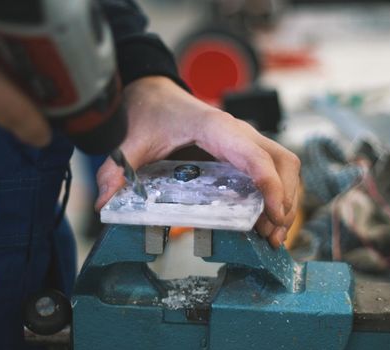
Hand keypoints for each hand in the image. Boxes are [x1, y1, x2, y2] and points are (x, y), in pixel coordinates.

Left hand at [95, 76, 299, 247]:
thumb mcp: (130, 142)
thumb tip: (104, 203)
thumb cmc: (149, 112)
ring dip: (286, 198)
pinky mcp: (241, 150)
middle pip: (282, 162)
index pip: (255, 155)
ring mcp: (243, 140)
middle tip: (273, 235)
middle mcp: (237, 132)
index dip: (270, 186)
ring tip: (272, 233)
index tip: (272, 215)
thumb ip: (117, 170)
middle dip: (285, 199)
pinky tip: (265, 217)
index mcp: (215, 128)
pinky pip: (272, 168)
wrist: (153, 93)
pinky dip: (277, 192)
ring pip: (284, 165)